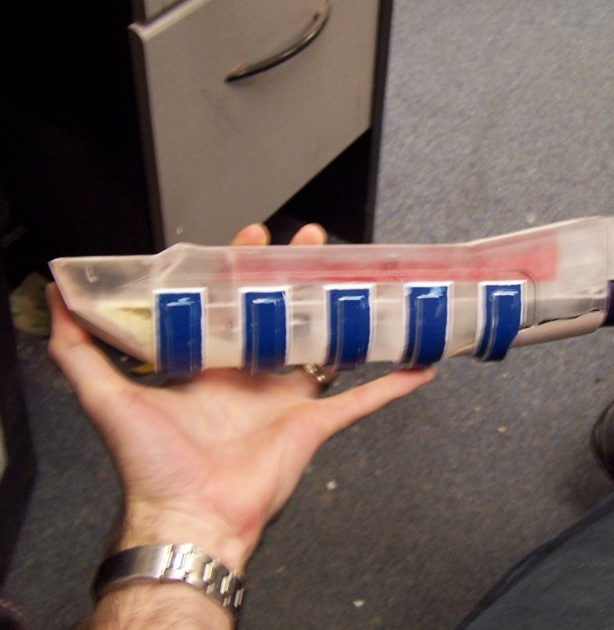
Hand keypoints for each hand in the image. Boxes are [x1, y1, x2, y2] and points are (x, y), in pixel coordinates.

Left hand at [47, 223, 434, 624]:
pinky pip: (363, 401)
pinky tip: (417, 365)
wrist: (190, 515)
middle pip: (284, 314)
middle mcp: (253, 377)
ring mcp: (289, 399)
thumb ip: (79, 349)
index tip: (252, 236)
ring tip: (363, 278)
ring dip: (346, 315)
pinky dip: (391, 386)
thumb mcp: (107, 396)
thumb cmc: (152, 465)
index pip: (232, 303)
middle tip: (314, 240)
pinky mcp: (316, 423)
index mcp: (212, 366)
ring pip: (326, 348)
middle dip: (299, 275)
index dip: (242, 268)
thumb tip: (58, 301)